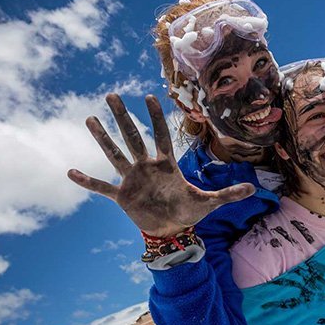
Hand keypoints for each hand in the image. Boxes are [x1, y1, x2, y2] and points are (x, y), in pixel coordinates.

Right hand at [68, 94, 254, 236]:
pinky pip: (102, 187)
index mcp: (166, 164)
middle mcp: (146, 166)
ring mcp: (132, 179)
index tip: (150, 96)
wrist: (171, 229)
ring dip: (102, 138)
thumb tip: (254, 190)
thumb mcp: (210, 203)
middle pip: (133, 137)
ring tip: (89, 119)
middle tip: (111, 95)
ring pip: (115, 154)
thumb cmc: (189, 211)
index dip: (156, 118)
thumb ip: (228, 194)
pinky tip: (71, 172)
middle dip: (123, 117)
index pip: (160, 136)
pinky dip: (87, 181)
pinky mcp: (122, 196)